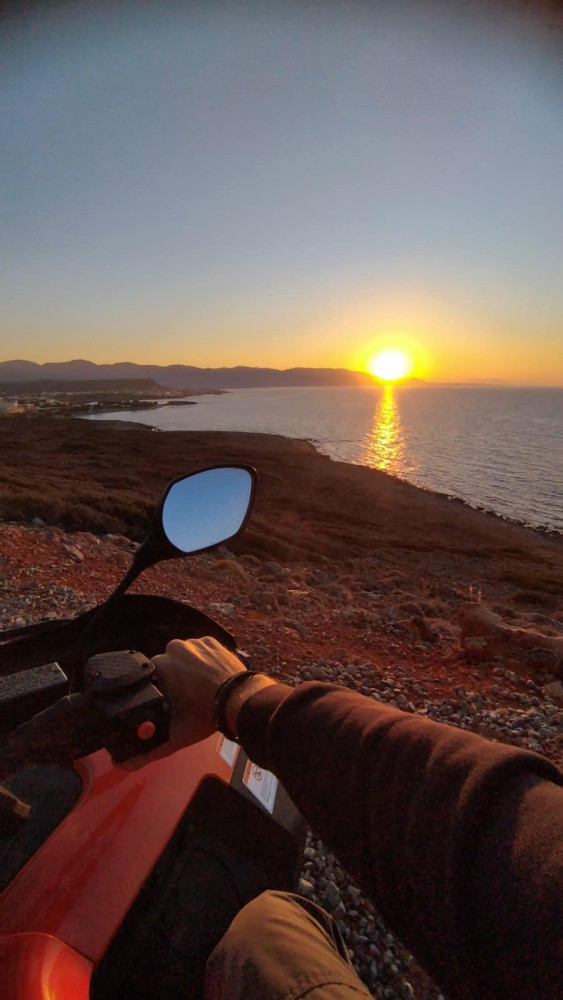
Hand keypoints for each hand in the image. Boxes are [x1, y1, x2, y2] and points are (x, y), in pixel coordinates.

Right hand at [121, 636, 246, 768]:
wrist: (239, 700)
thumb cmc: (204, 716)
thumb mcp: (173, 736)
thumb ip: (147, 751)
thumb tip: (122, 765)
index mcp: (159, 666)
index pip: (150, 678)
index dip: (159, 691)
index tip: (171, 702)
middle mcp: (173, 649)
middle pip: (167, 665)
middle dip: (173, 679)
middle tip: (187, 697)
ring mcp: (194, 643)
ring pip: (184, 656)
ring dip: (188, 668)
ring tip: (200, 686)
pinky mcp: (211, 641)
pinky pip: (201, 649)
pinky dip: (204, 660)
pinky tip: (210, 675)